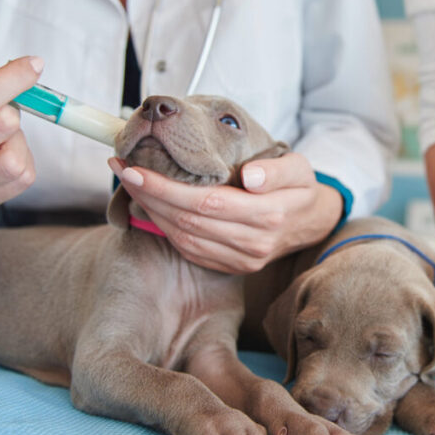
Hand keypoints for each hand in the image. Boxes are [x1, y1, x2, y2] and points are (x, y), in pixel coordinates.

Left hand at [108, 152, 341, 273]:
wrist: (313, 223)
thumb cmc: (300, 188)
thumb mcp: (300, 169)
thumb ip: (277, 170)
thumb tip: (250, 177)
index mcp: (269, 216)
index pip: (205, 202)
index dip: (165, 187)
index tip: (134, 168)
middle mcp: (253, 243)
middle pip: (188, 221)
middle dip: (149, 195)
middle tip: (121, 168)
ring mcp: (242, 259)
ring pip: (185, 238)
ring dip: (152, 212)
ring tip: (130, 184)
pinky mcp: (233, 267)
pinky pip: (191, 250)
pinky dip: (166, 230)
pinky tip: (151, 207)